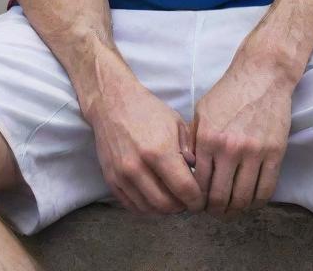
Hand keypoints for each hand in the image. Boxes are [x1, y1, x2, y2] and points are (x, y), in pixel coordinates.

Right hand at [86, 75, 204, 215]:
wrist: (112, 103)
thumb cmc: (148, 110)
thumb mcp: (176, 123)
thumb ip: (189, 151)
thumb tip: (197, 176)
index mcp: (160, 150)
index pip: (184, 189)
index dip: (196, 199)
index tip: (201, 199)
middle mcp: (139, 166)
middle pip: (167, 205)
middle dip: (181, 206)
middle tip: (187, 200)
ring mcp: (122, 175)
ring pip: (149, 209)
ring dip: (164, 209)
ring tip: (172, 198)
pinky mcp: (111, 180)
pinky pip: (132, 206)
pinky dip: (147, 207)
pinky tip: (155, 197)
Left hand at [191, 60, 292, 218]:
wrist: (262, 75)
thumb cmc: (229, 92)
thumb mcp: (202, 111)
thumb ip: (194, 141)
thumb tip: (187, 169)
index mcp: (207, 138)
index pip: (199, 184)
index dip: (197, 200)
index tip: (198, 204)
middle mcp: (229, 148)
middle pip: (220, 197)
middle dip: (215, 211)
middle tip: (214, 212)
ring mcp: (254, 152)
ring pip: (243, 198)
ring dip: (236, 211)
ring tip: (232, 210)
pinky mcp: (275, 153)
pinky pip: (266, 189)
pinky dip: (257, 202)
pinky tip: (251, 202)